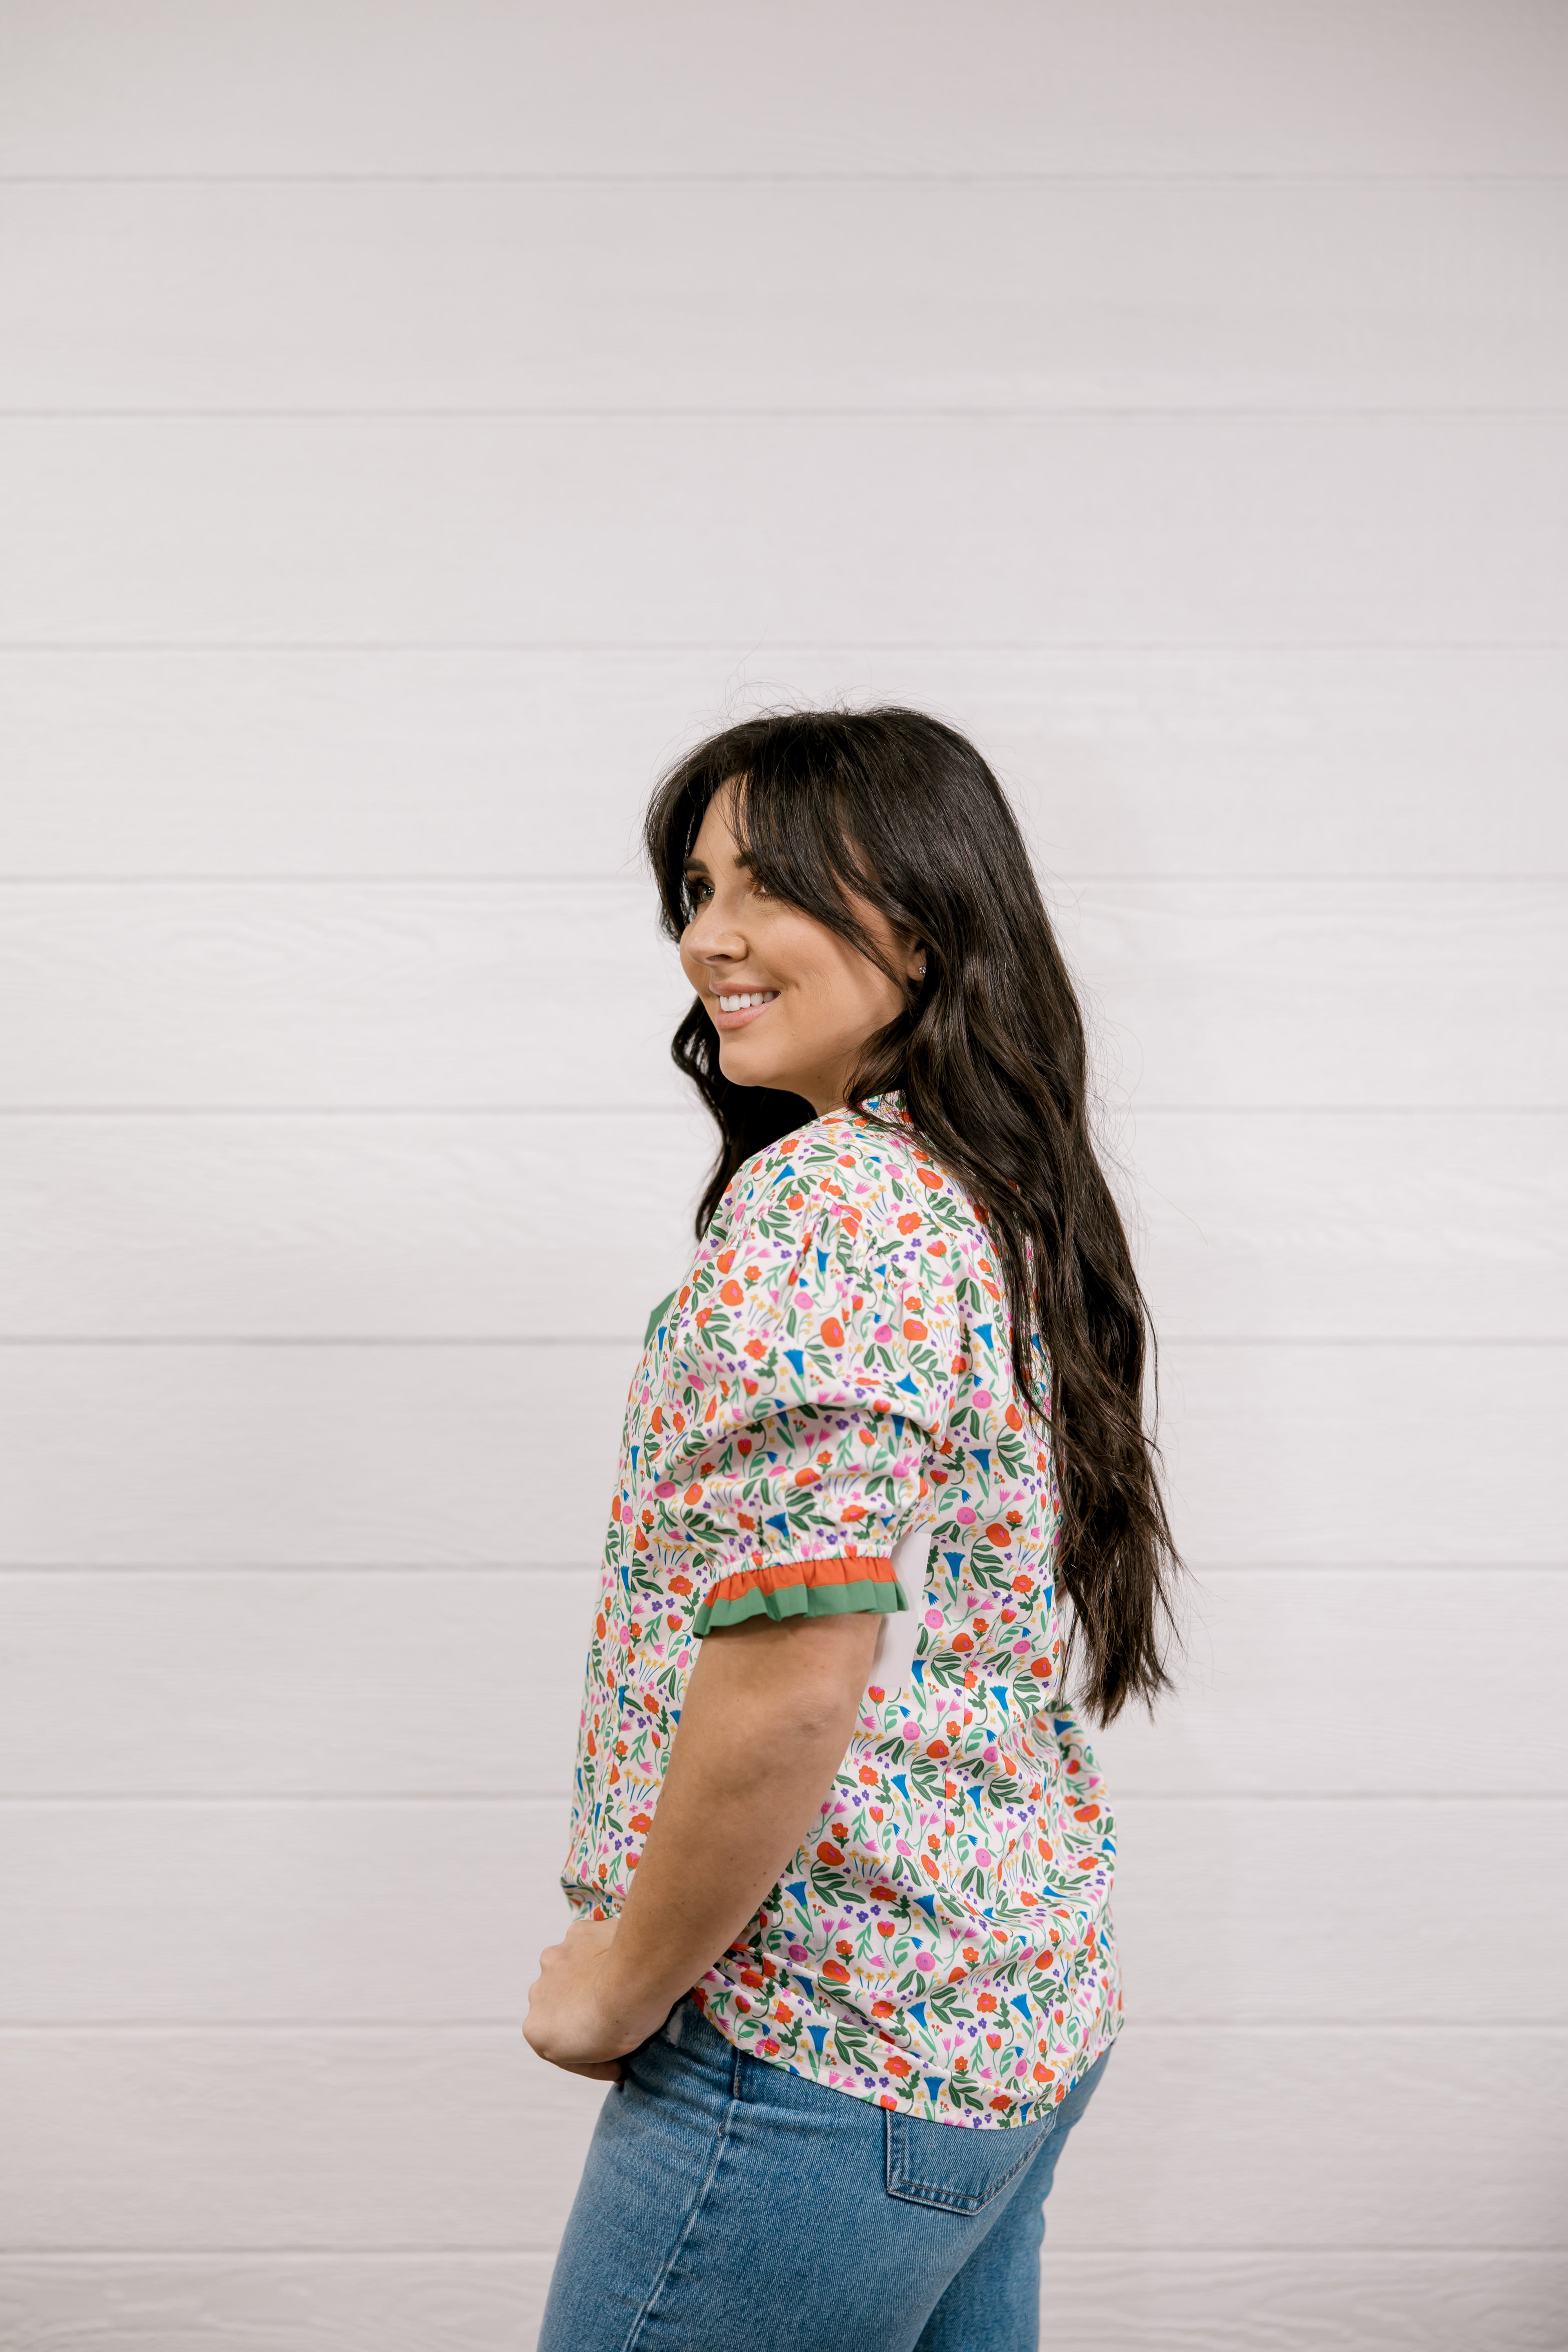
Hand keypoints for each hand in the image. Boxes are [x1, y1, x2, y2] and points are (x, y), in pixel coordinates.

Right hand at [522, 1915, 668, 2082]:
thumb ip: (586, 2048)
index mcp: (535, 2029)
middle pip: (563, 2002)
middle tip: (616, 2013)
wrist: (635, 1985)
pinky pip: (590, 1944)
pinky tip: (626, 1960)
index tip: (616, 2059)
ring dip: (591, 1976)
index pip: (559, 2042)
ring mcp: (555, 1958)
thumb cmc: (619, 2027)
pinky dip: (604, 1951)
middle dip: (583, 2006)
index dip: (589, 2052)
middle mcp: (536, 1991)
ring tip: (623, 1983)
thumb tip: (608, 2046)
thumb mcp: (597, 2058)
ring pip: (573, 1970)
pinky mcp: (577, 1932)